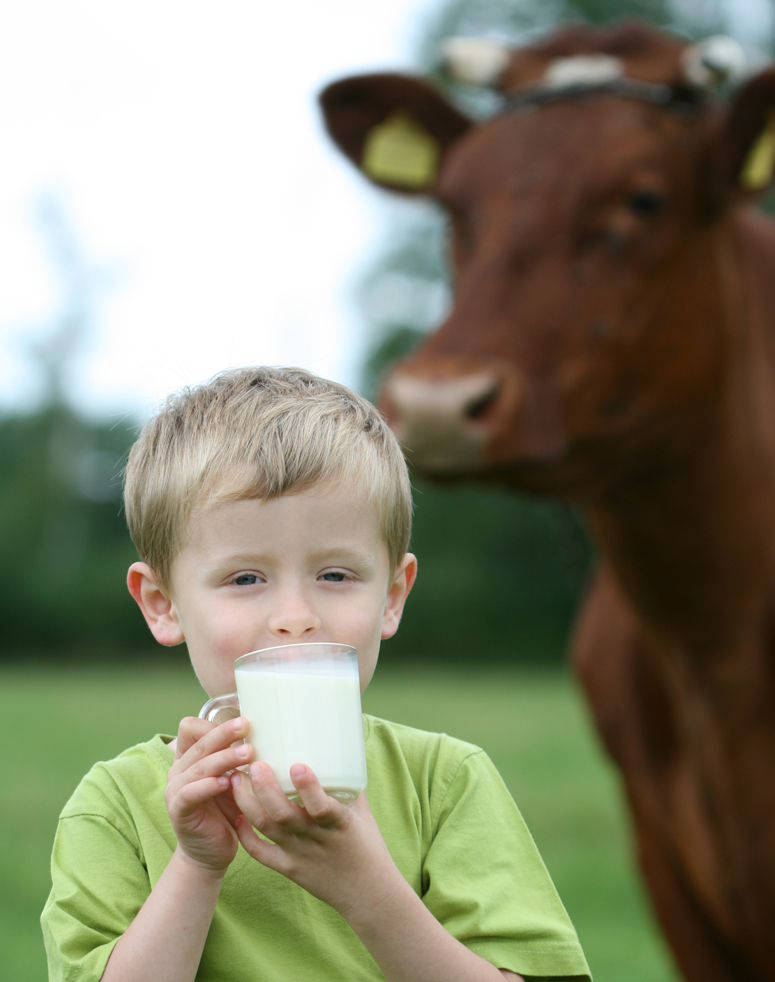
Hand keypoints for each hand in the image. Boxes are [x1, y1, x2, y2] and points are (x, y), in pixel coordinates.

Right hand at [165, 716, 253, 874]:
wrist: (211, 853)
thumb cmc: (227, 811)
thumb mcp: (235, 780)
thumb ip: (241, 759)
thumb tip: (274, 734)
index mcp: (190, 758)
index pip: (192, 728)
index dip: (213, 723)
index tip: (243, 721)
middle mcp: (179, 770)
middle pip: (199, 742)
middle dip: (224, 733)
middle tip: (247, 725)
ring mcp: (175, 790)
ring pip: (199, 765)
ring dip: (224, 757)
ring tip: (248, 753)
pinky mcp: (178, 811)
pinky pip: (190, 793)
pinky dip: (208, 785)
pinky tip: (227, 782)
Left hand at [231, 762, 403, 917]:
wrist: (368, 894)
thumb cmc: (368, 847)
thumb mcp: (363, 814)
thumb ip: (348, 785)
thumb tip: (338, 750)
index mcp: (340, 825)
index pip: (323, 807)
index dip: (309, 787)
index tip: (296, 765)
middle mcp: (316, 840)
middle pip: (283, 815)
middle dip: (265, 788)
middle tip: (255, 764)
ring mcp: (299, 856)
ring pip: (267, 828)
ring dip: (248, 802)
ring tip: (236, 779)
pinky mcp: (288, 869)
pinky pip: (260, 853)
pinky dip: (245, 834)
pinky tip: (237, 814)